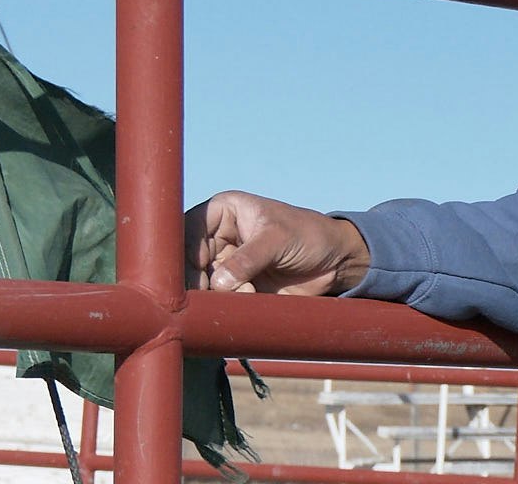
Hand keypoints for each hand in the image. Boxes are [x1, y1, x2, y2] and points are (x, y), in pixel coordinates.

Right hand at [184, 191, 370, 295]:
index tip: (188, 275)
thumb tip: (218, 283)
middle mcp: (217, 237)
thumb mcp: (279, 240)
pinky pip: (217, 301)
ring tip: (246, 291)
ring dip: (215, 295)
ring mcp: (224, 264)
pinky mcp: (234, 288)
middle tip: (211, 293)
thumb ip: (248, 259)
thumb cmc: (310, 235)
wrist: (335, 262)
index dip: (182, 251)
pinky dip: (227, 305)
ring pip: (200, 284)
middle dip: (196, 280)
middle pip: (186, 261)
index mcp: (223, 212)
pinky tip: (251, 298)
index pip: (188, 229)